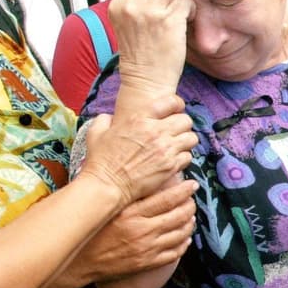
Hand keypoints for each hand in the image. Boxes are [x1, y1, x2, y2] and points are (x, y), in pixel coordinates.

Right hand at [74, 178, 196, 284]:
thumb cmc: (89, 230)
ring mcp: (147, 249)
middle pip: (179, 216)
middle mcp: (142, 231)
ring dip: (189, 224)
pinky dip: (184, 244)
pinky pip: (174, 253)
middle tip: (192, 200)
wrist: (77, 261)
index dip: (184, 191)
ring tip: (190, 217)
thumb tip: (145, 180)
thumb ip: (126, 196)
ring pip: (181, 234)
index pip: (168, 199)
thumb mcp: (106, 208)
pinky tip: (184, 238)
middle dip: (190, 206)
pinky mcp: (147, 263)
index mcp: (131, 213)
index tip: (192, 184)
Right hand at [80, 96, 197, 203]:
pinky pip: (188, 156)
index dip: (177, 105)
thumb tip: (110, 117)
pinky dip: (183, 158)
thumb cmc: (101, 160)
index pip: (171, 102)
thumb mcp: (96, 133)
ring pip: (191, 138)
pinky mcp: (171, 166)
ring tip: (177, 146)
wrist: (107, 184)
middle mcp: (156, 131)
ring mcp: (165, 149)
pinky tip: (174, 161)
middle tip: (176, 132)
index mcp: (139, 118)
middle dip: (182, 125)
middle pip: (186, 120)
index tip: (175, 111)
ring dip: (185, 142)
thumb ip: (105, 120)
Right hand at [109, 0, 193, 101]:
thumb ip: (131, 2)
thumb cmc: (139, 53)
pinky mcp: (170, 22)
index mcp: (117, 5)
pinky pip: (185, 0)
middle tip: (169, 3)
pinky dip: (190, 8)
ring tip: (178, 10)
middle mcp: (131, 6)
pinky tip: (186, 20)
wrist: (146, 80)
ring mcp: (151, 13)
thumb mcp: (124, 23)